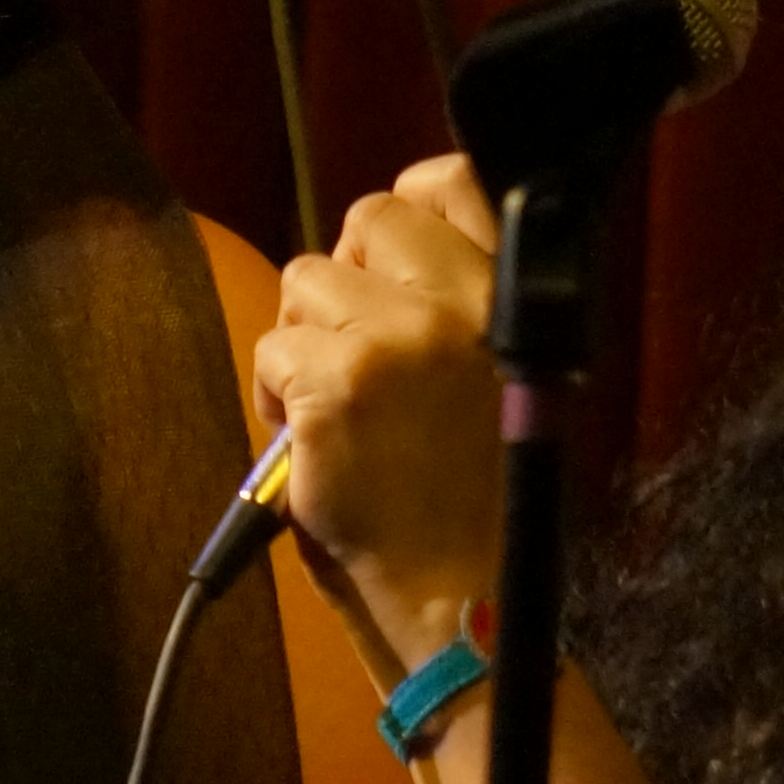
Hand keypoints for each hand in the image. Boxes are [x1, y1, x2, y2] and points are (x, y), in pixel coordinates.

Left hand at [253, 151, 505, 656]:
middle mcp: (462, 306)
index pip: (450, 181)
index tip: (386, 263)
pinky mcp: (337, 386)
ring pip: (306, 281)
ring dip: (303, 340)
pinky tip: (313, 446)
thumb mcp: (505, 382)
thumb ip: (458, 311)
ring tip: (335, 408)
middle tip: (351, 350)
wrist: (465, 602)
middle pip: (367, 219)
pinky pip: (273, 348)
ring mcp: (397, 341)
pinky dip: (275, 396)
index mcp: (511, 302)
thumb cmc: (476, 503)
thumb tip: (380, 262)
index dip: (406, 209)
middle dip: (343, 279)